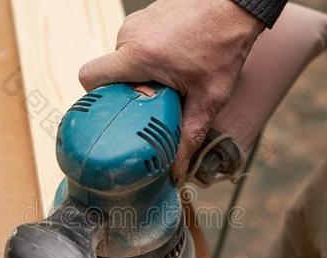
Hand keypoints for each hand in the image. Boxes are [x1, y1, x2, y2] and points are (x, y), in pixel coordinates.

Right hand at [79, 0, 263, 180]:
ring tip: (170, 80)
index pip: (89, 78)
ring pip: (123, 61)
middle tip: (155, 102)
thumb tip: (176, 171)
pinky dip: (148, 59)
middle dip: (129, 93)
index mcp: (138, 55)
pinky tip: (174, 63)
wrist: (236, 5)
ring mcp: (137, 23)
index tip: (116, 113)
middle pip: (110, 75)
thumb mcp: (209, 97)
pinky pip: (135, 45)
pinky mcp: (145, 17)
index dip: (96, 99)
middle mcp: (130, 36)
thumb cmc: (224, 44)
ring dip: (141, 75)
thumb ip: (190, 135)